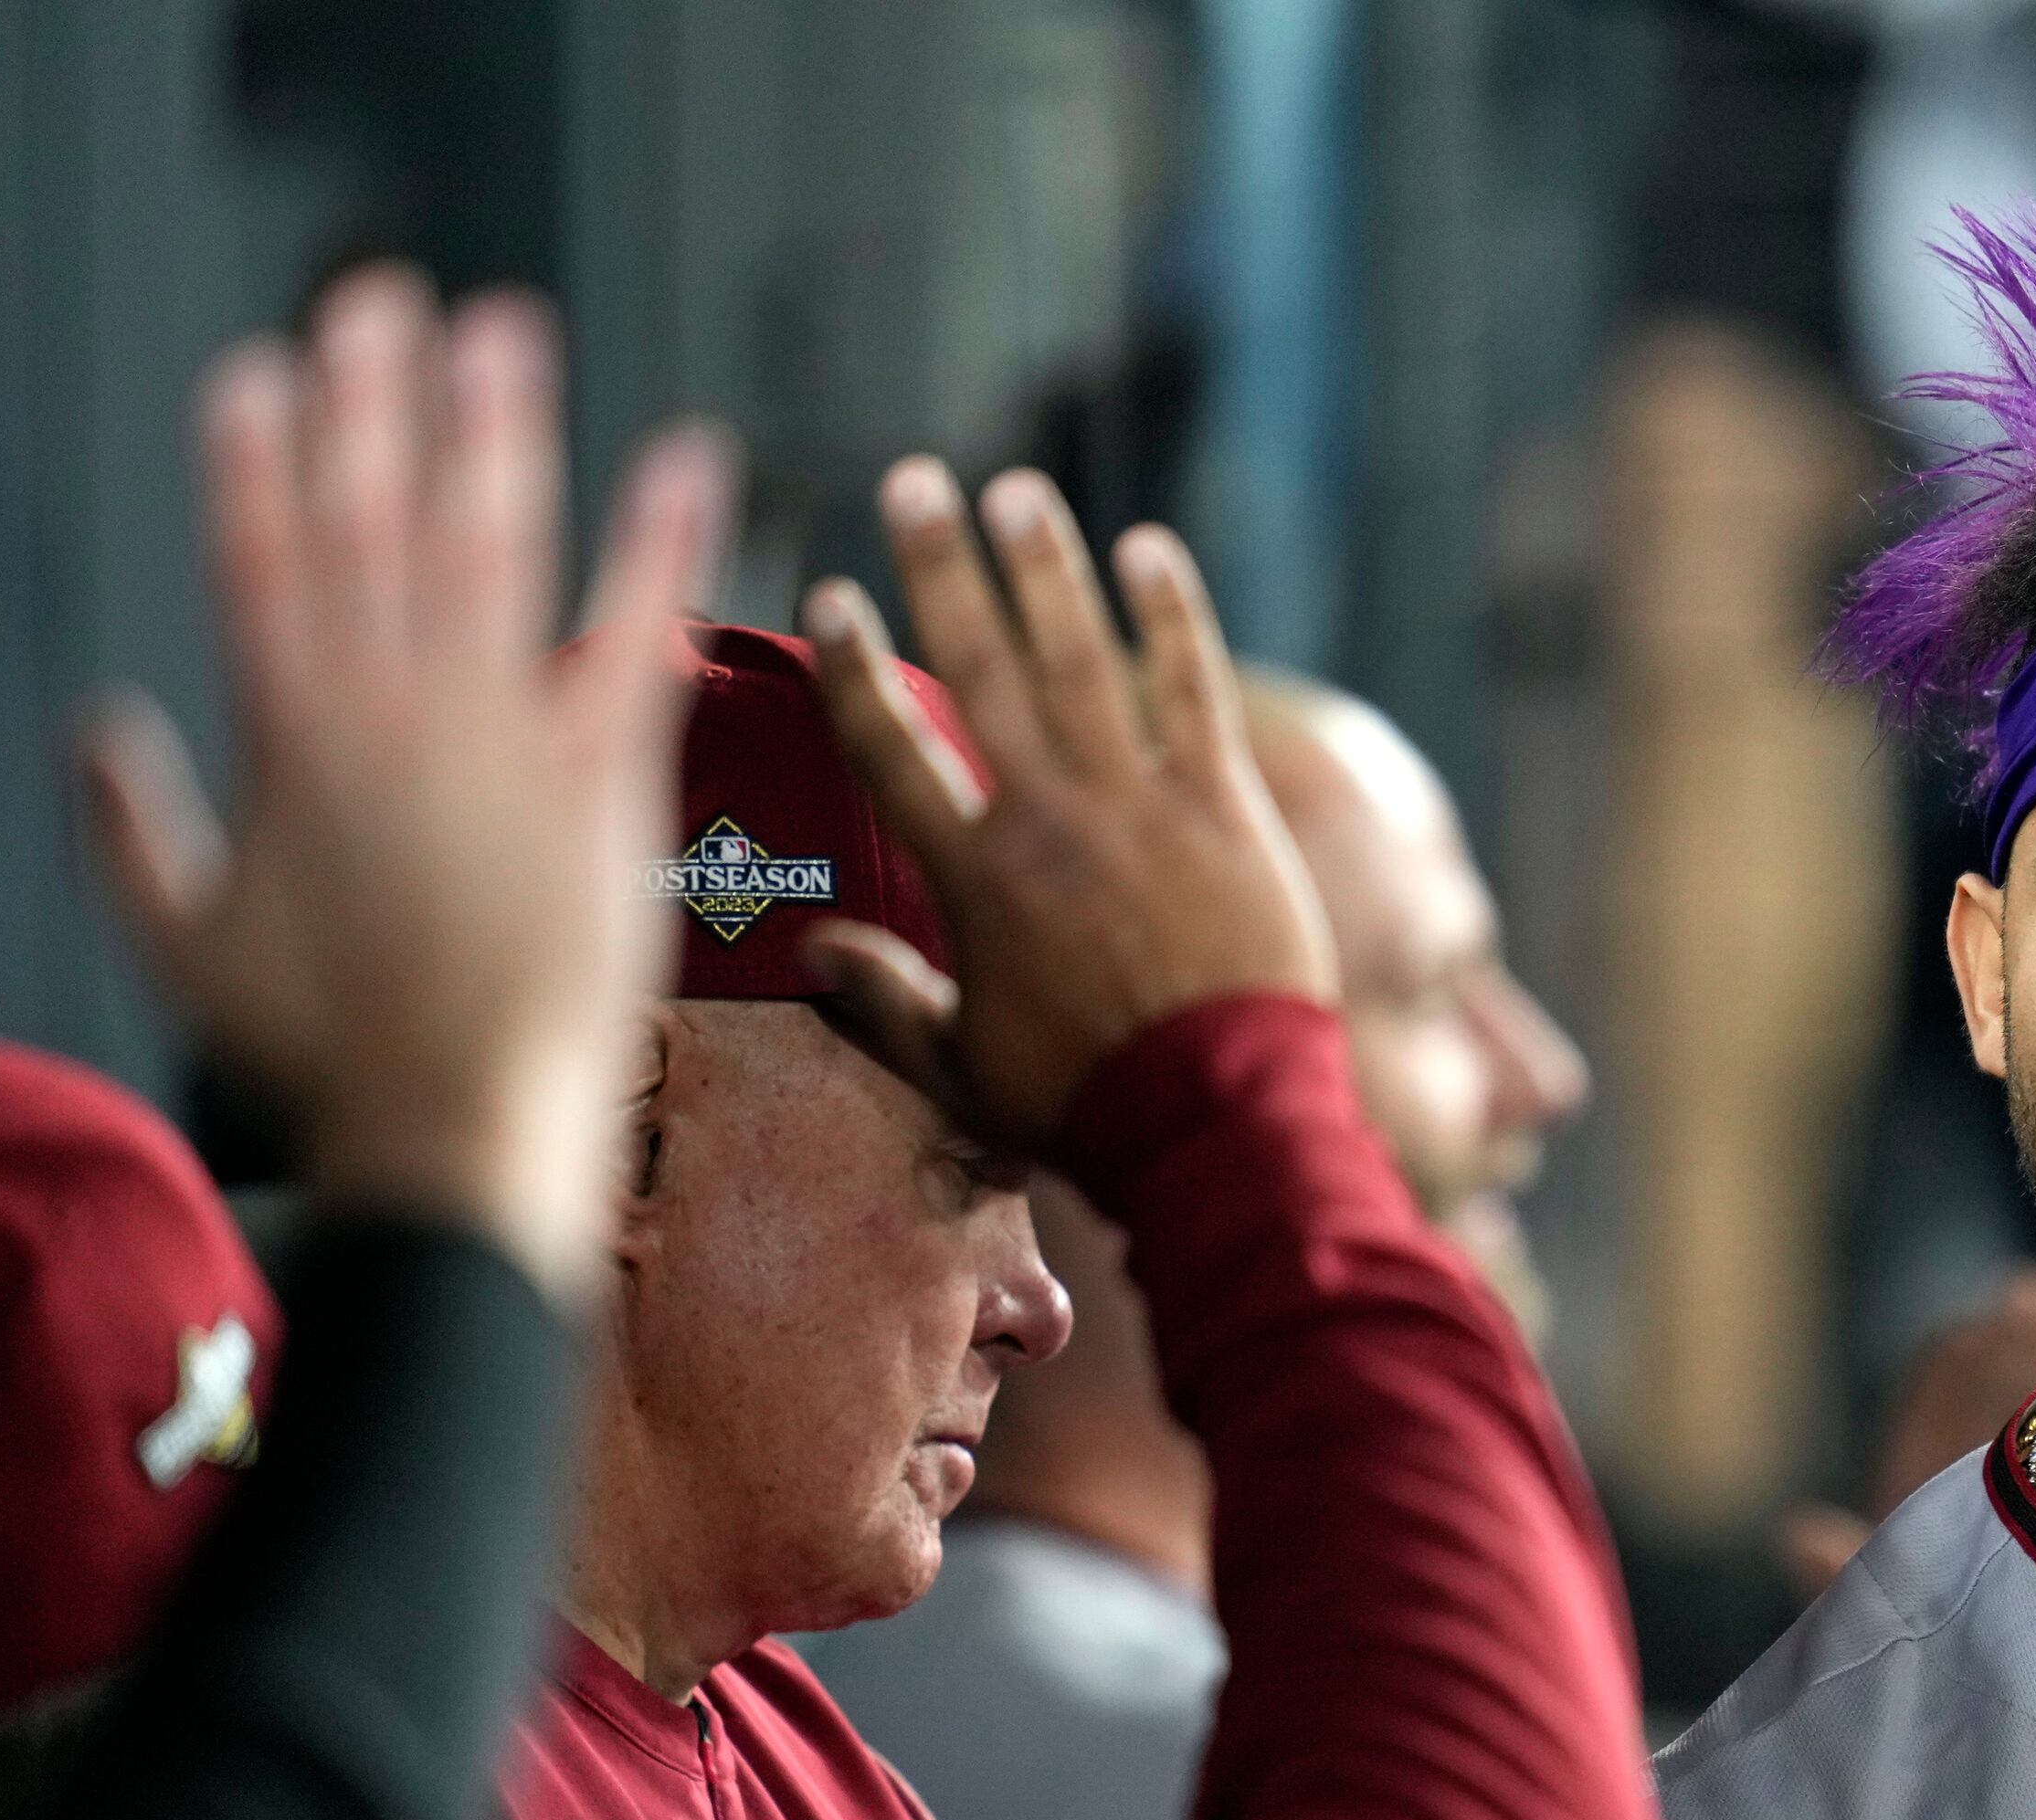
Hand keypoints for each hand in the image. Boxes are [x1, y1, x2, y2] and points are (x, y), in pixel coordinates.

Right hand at [79, 266, 730, 1297]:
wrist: (455, 1130)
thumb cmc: (328, 1062)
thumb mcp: (186, 946)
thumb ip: (132, 827)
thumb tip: (96, 729)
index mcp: (291, 744)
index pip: (262, 564)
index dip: (257, 462)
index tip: (257, 373)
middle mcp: (389, 719)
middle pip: (371, 524)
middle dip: (371, 405)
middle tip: (377, 302)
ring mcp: (495, 743)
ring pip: (488, 551)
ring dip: (495, 432)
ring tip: (501, 334)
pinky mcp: (600, 784)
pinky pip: (637, 637)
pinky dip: (663, 543)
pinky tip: (690, 459)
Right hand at [802, 463, 1338, 1154]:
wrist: (1218, 1121)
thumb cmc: (1087, 1106)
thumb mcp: (963, 1069)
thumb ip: (885, 1003)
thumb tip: (811, 954)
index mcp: (974, 878)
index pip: (890, 748)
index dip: (854, 667)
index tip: (830, 594)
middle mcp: (1048, 820)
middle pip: (981, 670)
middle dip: (943, 569)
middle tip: (915, 483)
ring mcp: (1140, 805)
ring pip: (1082, 661)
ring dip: (1047, 569)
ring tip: (1018, 492)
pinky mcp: (1224, 808)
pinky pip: (1191, 692)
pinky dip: (1172, 619)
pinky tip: (1150, 549)